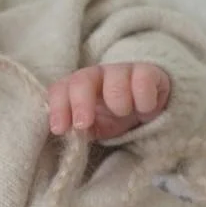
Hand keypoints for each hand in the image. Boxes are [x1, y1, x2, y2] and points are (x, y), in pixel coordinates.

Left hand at [47, 62, 170, 139]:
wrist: (146, 106)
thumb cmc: (113, 117)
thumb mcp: (95, 127)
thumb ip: (81, 130)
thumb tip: (70, 134)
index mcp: (79, 87)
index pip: (60, 90)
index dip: (58, 107)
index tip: (59, 129)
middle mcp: (98, 75)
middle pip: (83, 80)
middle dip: (80, 103)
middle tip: (83, 124)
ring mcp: (122, 71)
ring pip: (116, 81)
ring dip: (119, 103)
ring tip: (124, 113)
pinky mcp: (148, 72)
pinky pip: (143, 82)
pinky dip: (143, 101)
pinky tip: (144, 110)